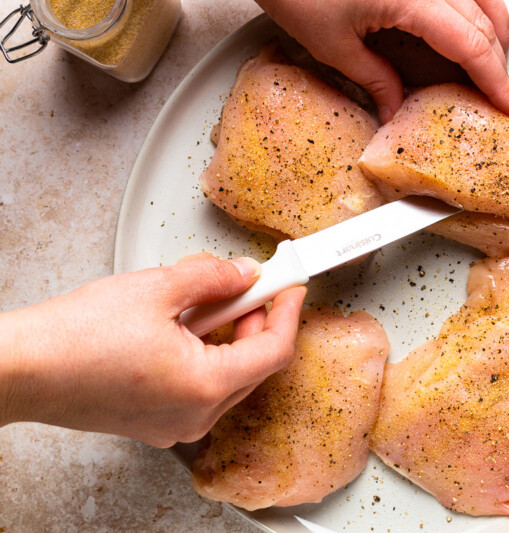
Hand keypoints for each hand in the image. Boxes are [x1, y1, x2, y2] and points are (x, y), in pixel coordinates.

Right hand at [0, 254, 305, 447]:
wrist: (22, 369)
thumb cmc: (75, 338)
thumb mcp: (158, 288)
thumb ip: (213, 277)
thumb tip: (243, 273)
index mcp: (205, 385)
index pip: (275, 350)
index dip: (289, 313)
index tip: (292, 287)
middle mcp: (196, 414)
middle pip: (254, 364)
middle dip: (256, 319)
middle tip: (249, 284)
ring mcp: (175, 423)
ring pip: (227, 375)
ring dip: (228, 334)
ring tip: (204, 299)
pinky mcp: (157, 421)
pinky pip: (200, 387)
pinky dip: (204, 354)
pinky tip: (183, 326)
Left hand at [256, 0, 508, 122]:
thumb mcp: (331, 44)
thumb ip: (373, 78)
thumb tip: (393, 109)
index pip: (472, 44)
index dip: (496, 79)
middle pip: (484, 19)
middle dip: (497, 60)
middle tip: (500, 93)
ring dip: (492, 29)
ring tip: (490, 61)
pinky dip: (475, 4)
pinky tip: (468, 22)